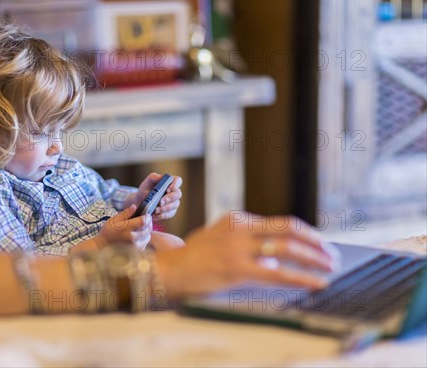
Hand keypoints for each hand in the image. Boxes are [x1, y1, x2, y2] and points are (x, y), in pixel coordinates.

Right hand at [95, 205, 152, 249]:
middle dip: (148, 224)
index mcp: (126, 228)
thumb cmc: (108, 231)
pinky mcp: (135, 251)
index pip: (143, 221)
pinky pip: (145, 244)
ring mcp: (134, 246)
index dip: (147, 217)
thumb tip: (134, 206)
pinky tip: (138, 237)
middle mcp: (132, 237)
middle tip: (144, 221)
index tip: (146, 215)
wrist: (103, 245)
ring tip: (141, 229)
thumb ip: (125, 213)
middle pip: (148, 229)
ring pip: (148, 237)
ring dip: (146, 232)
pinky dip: (144, 239)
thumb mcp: (114, 219)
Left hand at [128, 173, 182, 221]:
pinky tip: (155, 215)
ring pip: (175, 205)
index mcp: (170, 182)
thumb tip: (161, 177)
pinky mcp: (171, 211)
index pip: (178, 181)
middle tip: (160, 202)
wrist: (141, 203)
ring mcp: (174, 202)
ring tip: (155, 210)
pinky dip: (162, 215)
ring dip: (165, 208)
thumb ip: (154, 177)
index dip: (175, 185)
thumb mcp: (147, 183)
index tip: (167, 190)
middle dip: (169, 198)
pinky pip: (170, 214)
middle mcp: (174, 192)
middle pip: (178, 194)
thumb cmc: (145, 190)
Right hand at [156, 212, 339, 299]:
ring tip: (329, 268)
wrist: (170, 270)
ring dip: (314, 257)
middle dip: (316, 242)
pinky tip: (315, 283)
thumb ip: (244, 240)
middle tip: (332, 254)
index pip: (281, 222)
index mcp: (237, 219)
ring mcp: (238, 247)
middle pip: (289, 229)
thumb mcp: (218, 237)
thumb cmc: (193, 257)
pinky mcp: (237, 268)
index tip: (320, 243)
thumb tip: (274, 253)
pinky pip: (277, 272)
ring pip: (287, 247)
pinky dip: (301, 277)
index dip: (306, 233)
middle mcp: (240, 228)